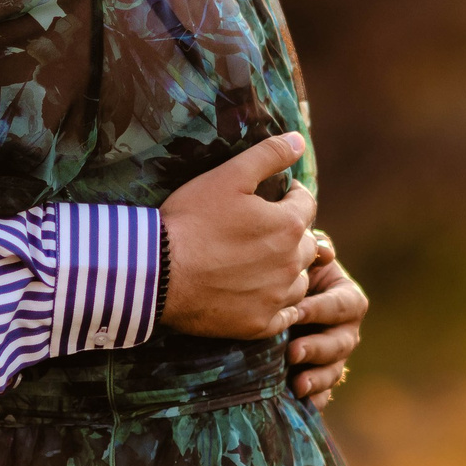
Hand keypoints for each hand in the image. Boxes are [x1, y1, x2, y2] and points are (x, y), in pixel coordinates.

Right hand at [160, 134, 318, 339]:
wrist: (158, 272)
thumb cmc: (191, 220)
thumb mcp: (229, 175)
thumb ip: (269, 155)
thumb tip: (298, 141)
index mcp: (289, 225)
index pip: (306, 204)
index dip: (291, 196)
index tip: (274, 196)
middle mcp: (292, 263)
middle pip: (307, 244)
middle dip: (291, 233)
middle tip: (262, 230)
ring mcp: (277, 297)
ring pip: (299, 281)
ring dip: (288, 270)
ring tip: (260, 263)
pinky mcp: (259, 324)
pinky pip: (284, 315)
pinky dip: (277, 304)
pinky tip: (257, 294)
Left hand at [287, 234, 365, 407]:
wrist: (266, 301)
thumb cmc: (287, 273)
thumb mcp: (300, 258)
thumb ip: (312, 250)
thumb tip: (324, 251)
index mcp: (346, 299)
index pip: (343, 305)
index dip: (321, 309)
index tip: (295, 312)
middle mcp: (346, 330)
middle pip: (342, 343)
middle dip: (318, 348)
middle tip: (292, 352)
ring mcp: (335, 359)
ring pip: (335, 371)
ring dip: (318, 378)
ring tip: (297, 384)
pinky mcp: (320, 380)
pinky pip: (323, 395)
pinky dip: (314, 400)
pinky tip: (298, 402)